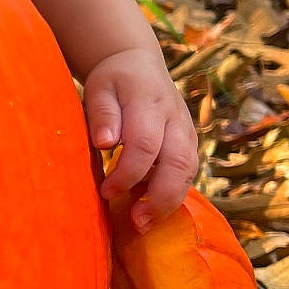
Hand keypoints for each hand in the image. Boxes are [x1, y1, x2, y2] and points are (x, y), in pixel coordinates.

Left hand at [83, 47, 198, 228]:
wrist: (140, 65)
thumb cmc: (113, 80)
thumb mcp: (99, 87)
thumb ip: (102, 113)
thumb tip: (105, 142)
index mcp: (149, 102)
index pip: (145, 143)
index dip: (127, 173)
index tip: (106, 191)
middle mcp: (175, 118)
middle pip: (178, 162)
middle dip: (159, 197)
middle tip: (137, 221)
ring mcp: (187, 130)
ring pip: (188, 170)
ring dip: (169, 201)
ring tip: (144, 223)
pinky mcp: (189, 142)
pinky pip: (188, 172)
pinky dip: (172, 193)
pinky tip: (152, 209)